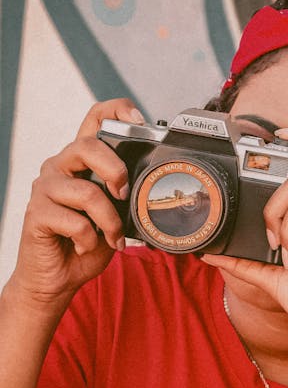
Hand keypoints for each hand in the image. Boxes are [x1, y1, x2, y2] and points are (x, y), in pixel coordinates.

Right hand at [10, 99, 143, 307]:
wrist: (58, 278)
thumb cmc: (87, 243)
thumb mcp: (115, 215)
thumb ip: (125, 195)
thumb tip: (151, 184)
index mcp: (81, 160)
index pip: (95, 117)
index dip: (117, 110)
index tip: (140, 121)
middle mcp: (60, 166)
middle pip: (89, 145)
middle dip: (116, 170)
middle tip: (124, 196)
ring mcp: (45, 187)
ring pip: (87, 192)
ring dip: (109, 222)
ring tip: (111, 238)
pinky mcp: (36, 212)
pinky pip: (75, 222)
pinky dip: (90, 241)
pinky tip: (86, 247)